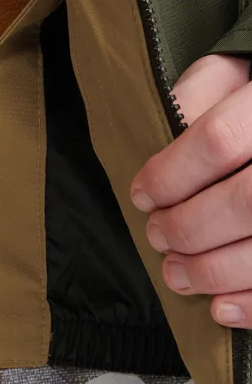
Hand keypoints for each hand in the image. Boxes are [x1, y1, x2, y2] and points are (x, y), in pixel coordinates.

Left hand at [131, 54, 251, 326]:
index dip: (171, 175)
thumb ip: (193, 100)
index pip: (219, 139)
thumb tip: (158, 152)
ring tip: (178, 273)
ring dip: (214, 271)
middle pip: (248, 201)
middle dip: (190, 228)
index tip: (141, 196)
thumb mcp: (227, 76)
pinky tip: (222, 308)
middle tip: (158, 236)